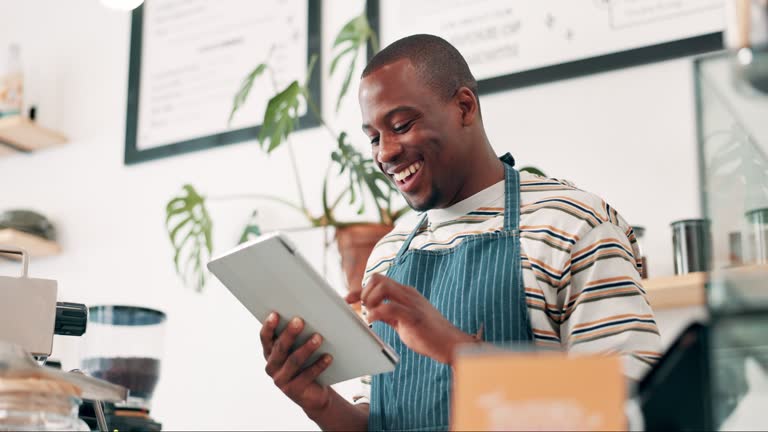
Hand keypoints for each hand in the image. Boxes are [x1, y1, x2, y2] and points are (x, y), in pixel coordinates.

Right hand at [260, 312, 332, 413]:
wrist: (313, 394)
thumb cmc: (305, 365)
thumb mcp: (297, 350)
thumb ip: (296, 337)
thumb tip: (307, 317)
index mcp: (270, 354)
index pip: (265, 338)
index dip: (269, 327)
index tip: (275, 314)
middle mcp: (272, 367)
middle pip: (280, 348)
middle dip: (290, 334)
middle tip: (299, 321)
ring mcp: (281, 380)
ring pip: (294, 361)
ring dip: (307, 348)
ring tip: (318, 337)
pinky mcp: (293, 391)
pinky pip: (307, 376)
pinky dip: (318, 365)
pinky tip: (328, 357)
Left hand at [345, 273, 473, 364]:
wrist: (452, 344)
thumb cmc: (429, 334)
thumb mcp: (404, 321)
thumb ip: (389, 314)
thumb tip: (372, 312)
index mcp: (406, 293)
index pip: (378, 280)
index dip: (360, 289)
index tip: (348, 299)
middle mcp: (408, 294)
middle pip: (377, 278)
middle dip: (364, 292)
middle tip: (366, 310)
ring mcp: (412, 303)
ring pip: (383, 286)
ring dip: (370, 300)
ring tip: (372, 315)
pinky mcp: (414, 317)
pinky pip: (390, 307)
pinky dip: (377, 313)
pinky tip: (374, 321)